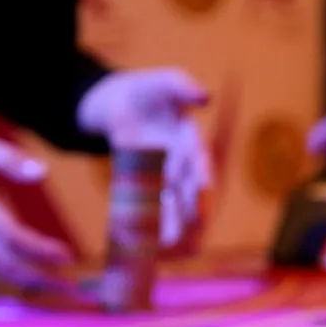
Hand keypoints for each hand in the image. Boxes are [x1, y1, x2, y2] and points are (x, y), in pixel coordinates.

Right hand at [0, 115, 71, 288]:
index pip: (9, 234)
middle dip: (39, 277)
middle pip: (5, 261)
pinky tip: (30, 278)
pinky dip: (10, 273)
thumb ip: (7, 158)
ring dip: (27, 280)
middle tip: (71, 288)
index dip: (38, 250)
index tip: (66, 256)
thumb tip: (40, 172)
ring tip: (58, 287)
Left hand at [78, 69, 210, 253]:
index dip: (203, 175)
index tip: (203, 188)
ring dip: (170, 224)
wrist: (120, 103)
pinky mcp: (141, 183)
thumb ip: (183, 86)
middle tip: (195, 225)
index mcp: (191, 142)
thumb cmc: (149, 90)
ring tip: (168, 245)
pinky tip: (142, 238)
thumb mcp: (165, 81)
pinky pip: (145, 206)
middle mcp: (180, 164)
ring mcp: (161, 177)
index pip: (200, 162)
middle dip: (191, 209)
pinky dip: (145, 221)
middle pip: (188, 191)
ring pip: (169, 205)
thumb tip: (205, 96)